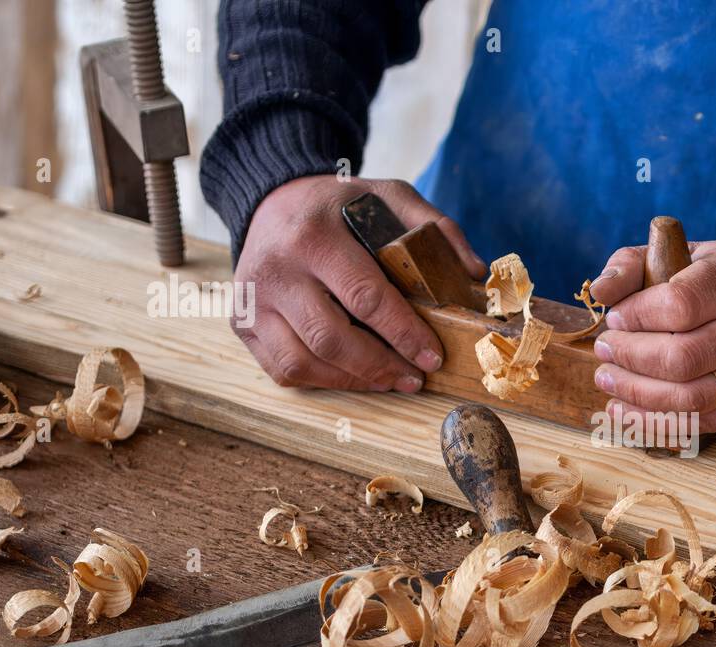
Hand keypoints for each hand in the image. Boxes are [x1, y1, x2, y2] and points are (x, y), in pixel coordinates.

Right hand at [234, 175, 485, 390]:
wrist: (272, 200)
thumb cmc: (339, 207)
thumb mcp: (387, 196)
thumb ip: (434, 226)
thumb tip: (473, 271)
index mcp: (313, 235)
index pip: (365, 297)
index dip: (404, 334)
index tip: (433, 357)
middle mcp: (275, 270)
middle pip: (332, 338)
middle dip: (382, 366)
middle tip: (415, 377)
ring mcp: (252, 301)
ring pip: (303, 362)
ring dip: (354, 381)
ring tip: (389, 380)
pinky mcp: (243, 324)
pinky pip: (283, 370)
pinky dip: (322, 381)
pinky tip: (354, 376)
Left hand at [588, 241, 715, 431]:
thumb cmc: (707, 282)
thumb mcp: (674, 256)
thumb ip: (631, 266)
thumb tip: (600, 292)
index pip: (681, 304)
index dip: (637, 316)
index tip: (615, 318)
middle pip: (682, 357)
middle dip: (630, 357)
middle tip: (604, 349)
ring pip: (689, 398)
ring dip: (636, 393)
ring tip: (607, 378)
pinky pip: (698, 424)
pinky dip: (652, 421)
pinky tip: (623, 407)